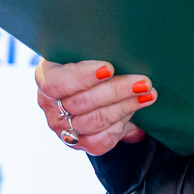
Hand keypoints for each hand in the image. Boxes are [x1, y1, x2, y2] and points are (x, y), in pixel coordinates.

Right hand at [35, 59, 155, 155]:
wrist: (91, 87)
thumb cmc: (89, 62)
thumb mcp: (85, 51)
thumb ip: (95, 50)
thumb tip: (122, 50)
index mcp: (46, 77)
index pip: (58, 83)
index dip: (83, 77)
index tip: (109, 68)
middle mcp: (49, 105)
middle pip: (83, 103)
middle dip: (117, 91)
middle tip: (143, 82)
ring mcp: (62, 128)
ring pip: (95, 121)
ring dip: (125, 108)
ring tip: (148, 95)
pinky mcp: (79, 144)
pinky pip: (100, 141)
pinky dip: (119, 128)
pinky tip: (135, 116)